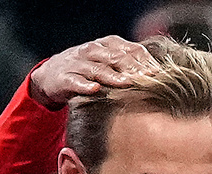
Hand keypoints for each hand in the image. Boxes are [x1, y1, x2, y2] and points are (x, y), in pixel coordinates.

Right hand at [29, 36, 158, 108]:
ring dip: (113, 77)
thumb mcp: (107, 63)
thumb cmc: (86, 70)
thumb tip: (156, 75)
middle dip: (134, 69)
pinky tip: (95, 90)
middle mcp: (93, 51)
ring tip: (127, 83)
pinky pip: (76, 81)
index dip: (145, 61)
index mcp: (107, 45)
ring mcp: (78, 64)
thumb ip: (128, 65)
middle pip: (117, 58)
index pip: (130, 49)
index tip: (159, 74)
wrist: (51, 75)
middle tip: (149, 80)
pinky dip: (85, 85)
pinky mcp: (65, 78)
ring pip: (98, 69)